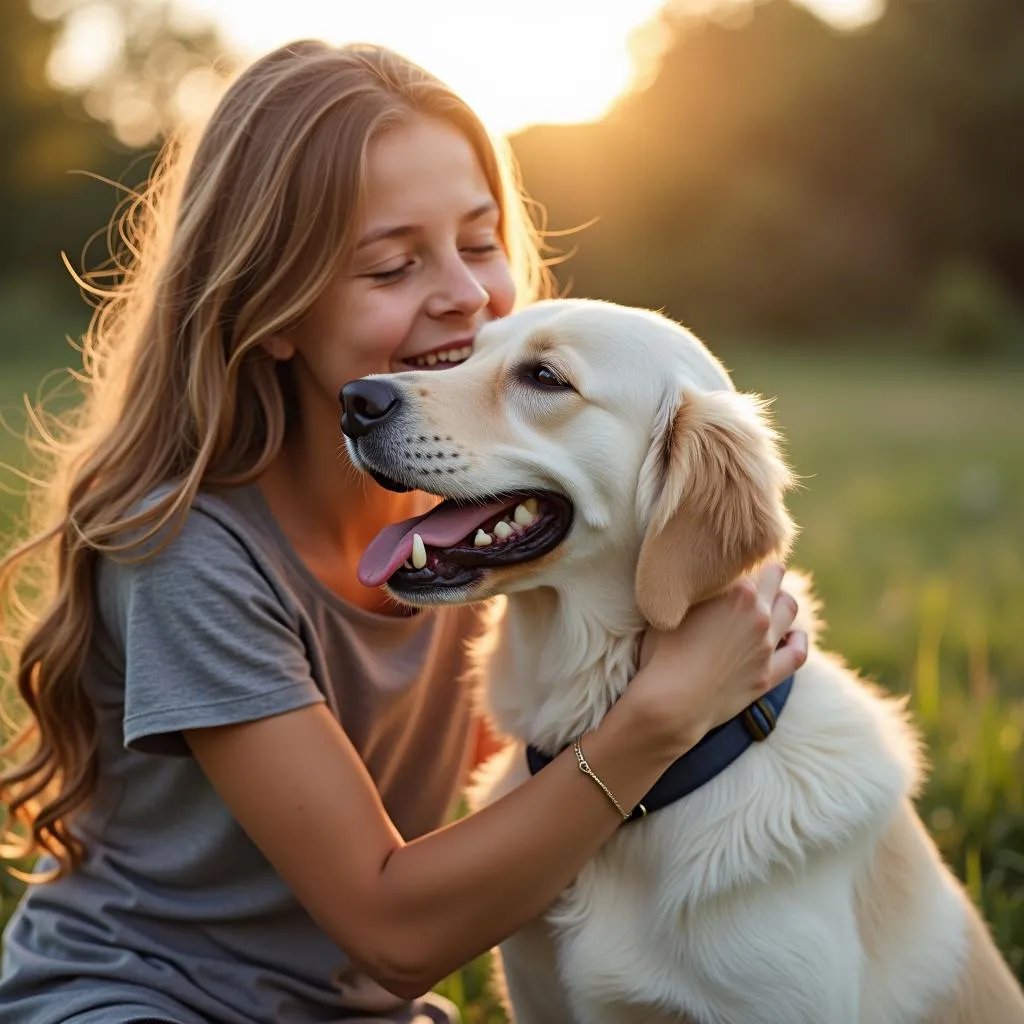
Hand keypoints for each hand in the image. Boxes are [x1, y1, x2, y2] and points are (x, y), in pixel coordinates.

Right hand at [630, 564, 807, 754]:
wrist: (671, 703)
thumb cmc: (661, 654)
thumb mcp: (669, 609)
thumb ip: (691, 589)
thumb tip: (692, 577)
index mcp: (736, 590)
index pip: (750, 559)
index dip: (741, 557)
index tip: (733, 558)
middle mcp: (758, 613)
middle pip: (776, 576)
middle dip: (767, 572)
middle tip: (754, 573)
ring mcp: (766, 645)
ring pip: (790, 608)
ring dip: (782, 599)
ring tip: (770, 600)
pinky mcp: (769, 674)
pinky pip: (797, 652)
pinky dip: (797, 639)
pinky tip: (791, 634)